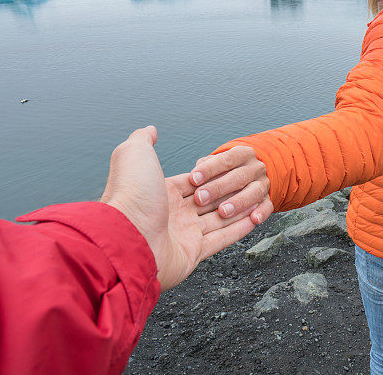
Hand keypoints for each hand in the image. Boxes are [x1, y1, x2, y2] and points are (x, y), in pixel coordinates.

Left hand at [100, 126, 258, 289]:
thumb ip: (144, 140)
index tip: (230, 167)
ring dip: (238, 208)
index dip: (213, 174)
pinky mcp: (193, 253)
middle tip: (246, 182)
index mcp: (162, 192)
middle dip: (228, 191)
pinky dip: (239, 229)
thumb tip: (150, 130)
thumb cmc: (130, 194)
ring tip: (256, 198)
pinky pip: (222, 239)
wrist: (126, 237)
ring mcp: (183, 235)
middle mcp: (173, 214)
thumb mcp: (134, 154)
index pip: (195, 181)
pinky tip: (254, 218)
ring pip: (219, 219)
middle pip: (209, 200)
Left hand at [190, 146, 273, 224]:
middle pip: (238, 177)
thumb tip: (194, 175)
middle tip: (201, 198)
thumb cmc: (225, 172)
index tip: (193, 179)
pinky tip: (253, 219)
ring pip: (254, 192)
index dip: (209, 169)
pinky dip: (262, 213)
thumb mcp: (215, 163)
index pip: (226, 159)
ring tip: (223, 212)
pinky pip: (268, 206)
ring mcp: (263, 183)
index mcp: (242, 154)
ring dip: (239, 202)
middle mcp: (255, 167)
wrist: (248, 177)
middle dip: (218, 188)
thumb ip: (206, 167)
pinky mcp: (268, 200)